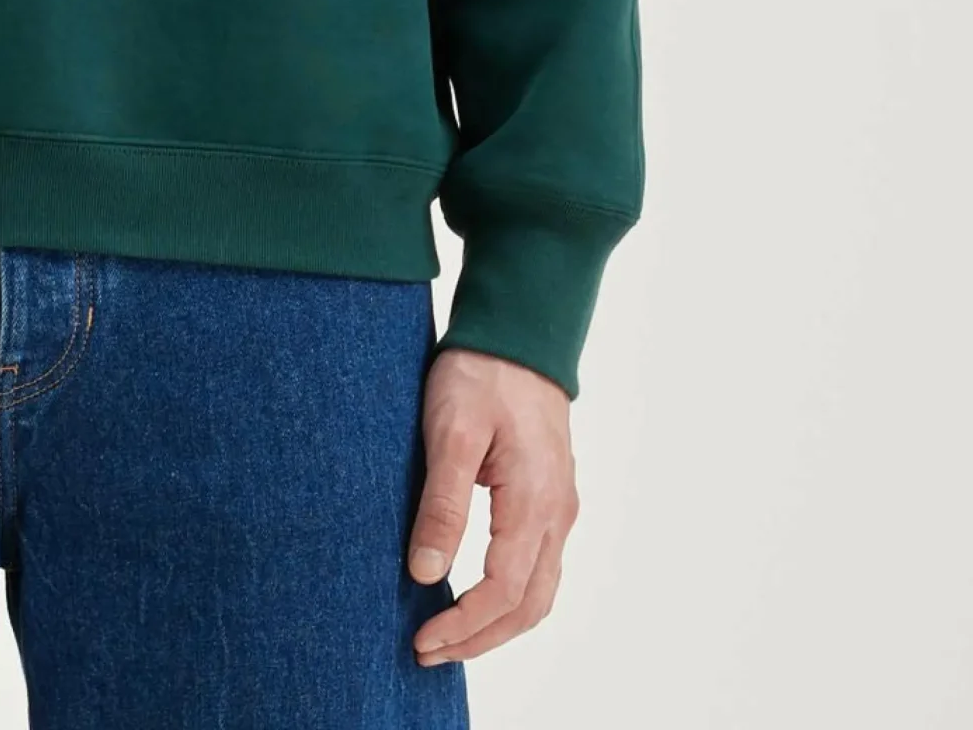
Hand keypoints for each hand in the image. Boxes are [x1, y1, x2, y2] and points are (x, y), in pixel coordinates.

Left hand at [406, 346, 578, 666]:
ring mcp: (559, 507)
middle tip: (428, 650)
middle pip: (528, 606)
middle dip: (479, 638)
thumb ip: (443, 504)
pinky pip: (540, 567)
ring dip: (497, 624)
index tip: (422, 639)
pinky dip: (510, 598)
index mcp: (534, 501)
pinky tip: (475, 595)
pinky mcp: (552, 497)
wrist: (520, 330)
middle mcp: (556, 513)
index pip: (503, 591)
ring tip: (447, 634)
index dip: (464, 624)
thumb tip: (426, 572)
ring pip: (539, 592)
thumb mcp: (452, 431)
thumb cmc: (482, 372)